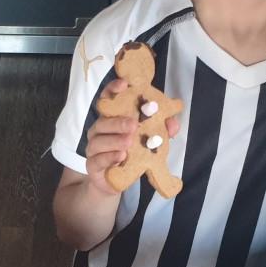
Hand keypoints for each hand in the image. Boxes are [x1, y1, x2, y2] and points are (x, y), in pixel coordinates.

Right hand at [84, 79, 179, 195]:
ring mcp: (94, 147)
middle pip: (103, 121)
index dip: (113, 90)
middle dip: (118, 122)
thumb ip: (161, 130)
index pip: (108, 99)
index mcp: (112, 118)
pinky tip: (121, 157)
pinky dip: (109, 157)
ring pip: (99, 141)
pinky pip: (97, 160)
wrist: (114, 181)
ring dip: (114, 140)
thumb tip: (173, 123)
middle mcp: (99, 130)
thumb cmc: (131, 155)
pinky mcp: (92, 165)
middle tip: (134, 125)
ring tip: (129, 142)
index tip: (124, 84)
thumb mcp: (149, 140)